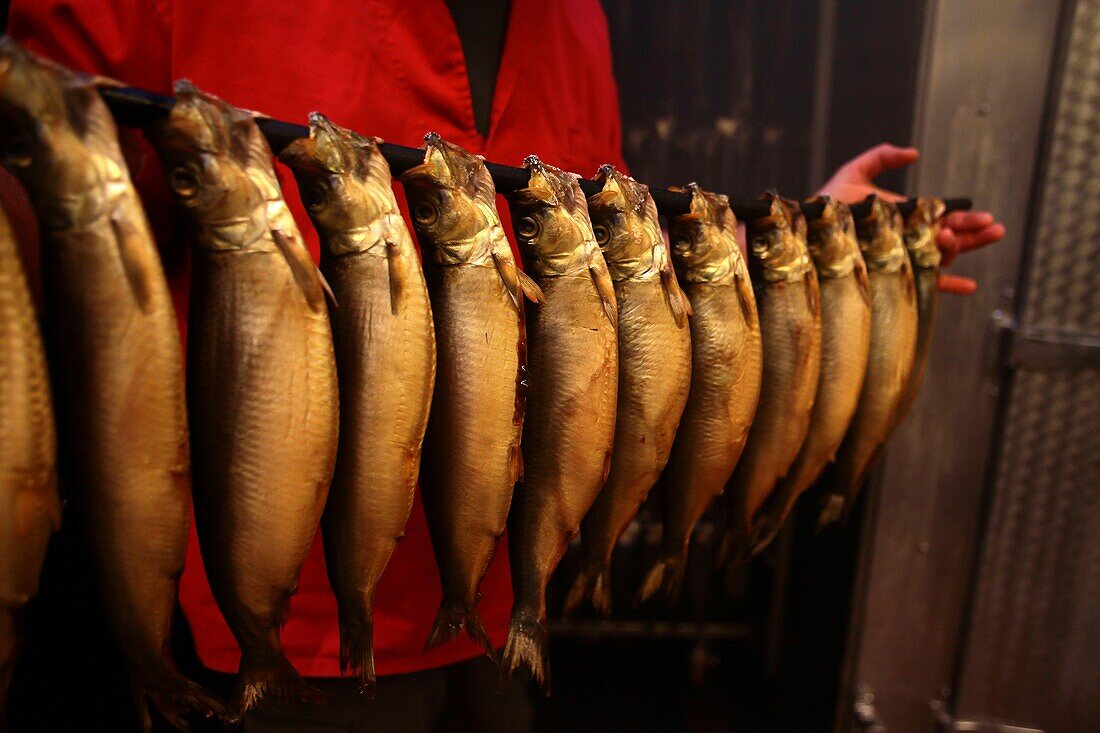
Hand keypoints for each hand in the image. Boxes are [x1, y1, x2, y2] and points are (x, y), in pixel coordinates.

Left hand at [817, 143, 1004, 294]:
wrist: (807, 229)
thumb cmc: (827, 204)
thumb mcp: (854, 173)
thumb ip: (882, 157)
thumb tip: (914, 154)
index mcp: (907, 217)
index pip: (943, 218)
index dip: (965, 219)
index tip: (982, 216)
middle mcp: (908, 239)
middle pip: (950, 239)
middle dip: (974, 235)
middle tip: (994, 229)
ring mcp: (901, 258)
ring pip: (939, 258)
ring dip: (956, 251)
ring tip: (956, 241)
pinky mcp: (891, 275)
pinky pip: (925, 285)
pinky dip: (949, 285)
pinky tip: (970, 286)